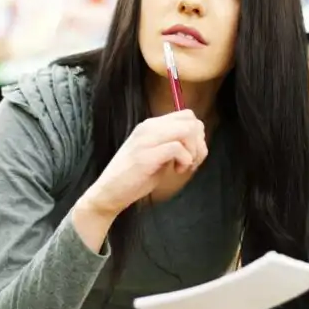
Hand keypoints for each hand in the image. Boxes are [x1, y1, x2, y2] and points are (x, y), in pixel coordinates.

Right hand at [80, 110, 207, 219]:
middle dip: (199, 143)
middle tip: (191, 161)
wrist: (109, 192)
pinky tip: (176, 171)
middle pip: (191, 121)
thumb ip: (172, 143)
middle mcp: (148, 128)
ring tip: (184, 166)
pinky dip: (184, 161)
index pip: (187, 115)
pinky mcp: (146, 156)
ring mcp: (146, 140)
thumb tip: (198, 141)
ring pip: (187, 131)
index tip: (192, 154)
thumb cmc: (135, 176)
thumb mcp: (157, 154)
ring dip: (193, 152)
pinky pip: (177, 148)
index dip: (197, 135)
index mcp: (151, 126)